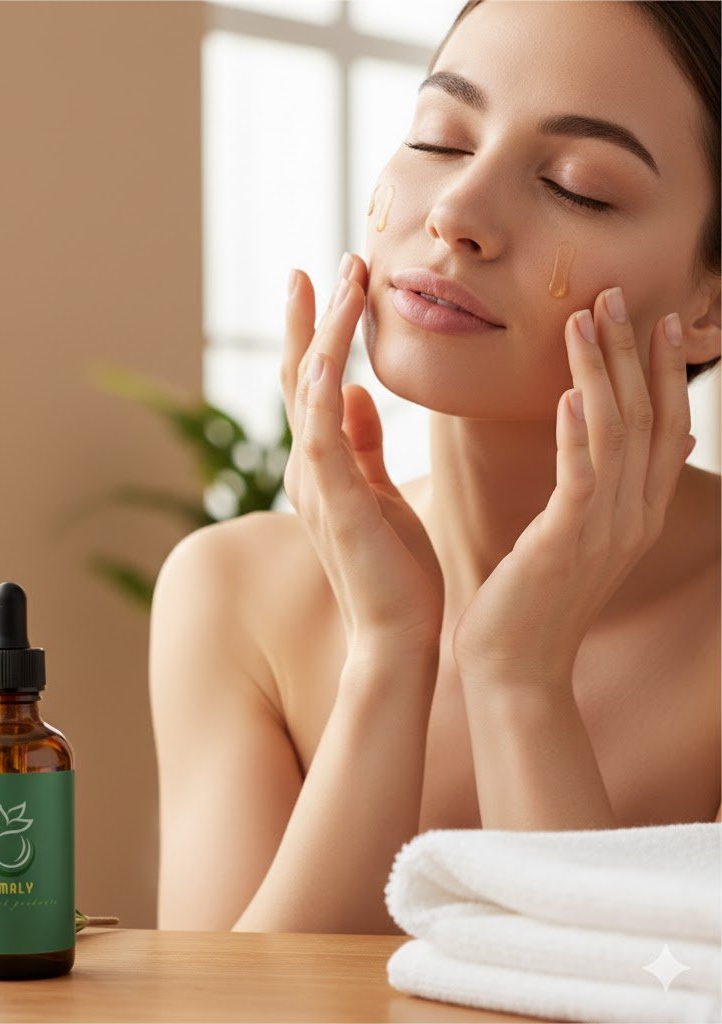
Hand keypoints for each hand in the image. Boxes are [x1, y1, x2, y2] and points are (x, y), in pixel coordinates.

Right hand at [281, 253, 443, 660]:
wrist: (399, 637)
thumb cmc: (394, 572)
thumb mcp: (379, 493)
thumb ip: (362, 444)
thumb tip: (358, 395)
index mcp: (324, 466)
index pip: (316, 385)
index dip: (320, 332)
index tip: (335, 280)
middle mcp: (311, 469)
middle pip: (302, 378)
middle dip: (311, 319)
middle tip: (323, 264)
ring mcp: (317, 485)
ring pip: (311, 394)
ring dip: (323, 336)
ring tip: (339, 280)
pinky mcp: (336, 504)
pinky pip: (321, 438)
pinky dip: (321, 394)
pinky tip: (330, 353)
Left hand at [452, 286, 694, 685]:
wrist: (515, 667)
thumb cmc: (531, 600)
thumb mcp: (574, 538)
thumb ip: (598, 491)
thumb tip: (634, 440)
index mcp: (633, 512)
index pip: (660, 426)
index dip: (662, 371)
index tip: (655, 319)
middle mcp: (632, 515)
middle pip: (647, 417)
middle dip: (635, 352)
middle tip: (619, 295)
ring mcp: (606, 530)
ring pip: (616, 433)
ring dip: (603, 371)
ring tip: (586, 319)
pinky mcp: (567, 543)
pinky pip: (582, 477)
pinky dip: (579, 432)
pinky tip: (571, 394)